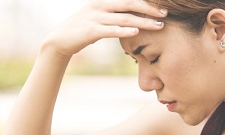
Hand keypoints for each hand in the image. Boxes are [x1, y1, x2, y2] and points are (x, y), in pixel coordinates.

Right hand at [43, 0, 166, 56]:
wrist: (59, 40)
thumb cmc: (81, 31)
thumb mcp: (97, 18)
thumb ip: (113, 15)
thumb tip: (130, 18)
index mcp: (103, 1)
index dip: (145, 2)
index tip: (162, 5)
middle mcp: (100, 5)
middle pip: (130, 4)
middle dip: (149, 9)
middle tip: (165, 14)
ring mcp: (95, 17)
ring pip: (124, 18)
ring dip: (143, 22)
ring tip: (159, 26)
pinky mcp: (90, 31)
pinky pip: (111, 30)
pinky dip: (125, 31)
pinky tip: (137, 33)